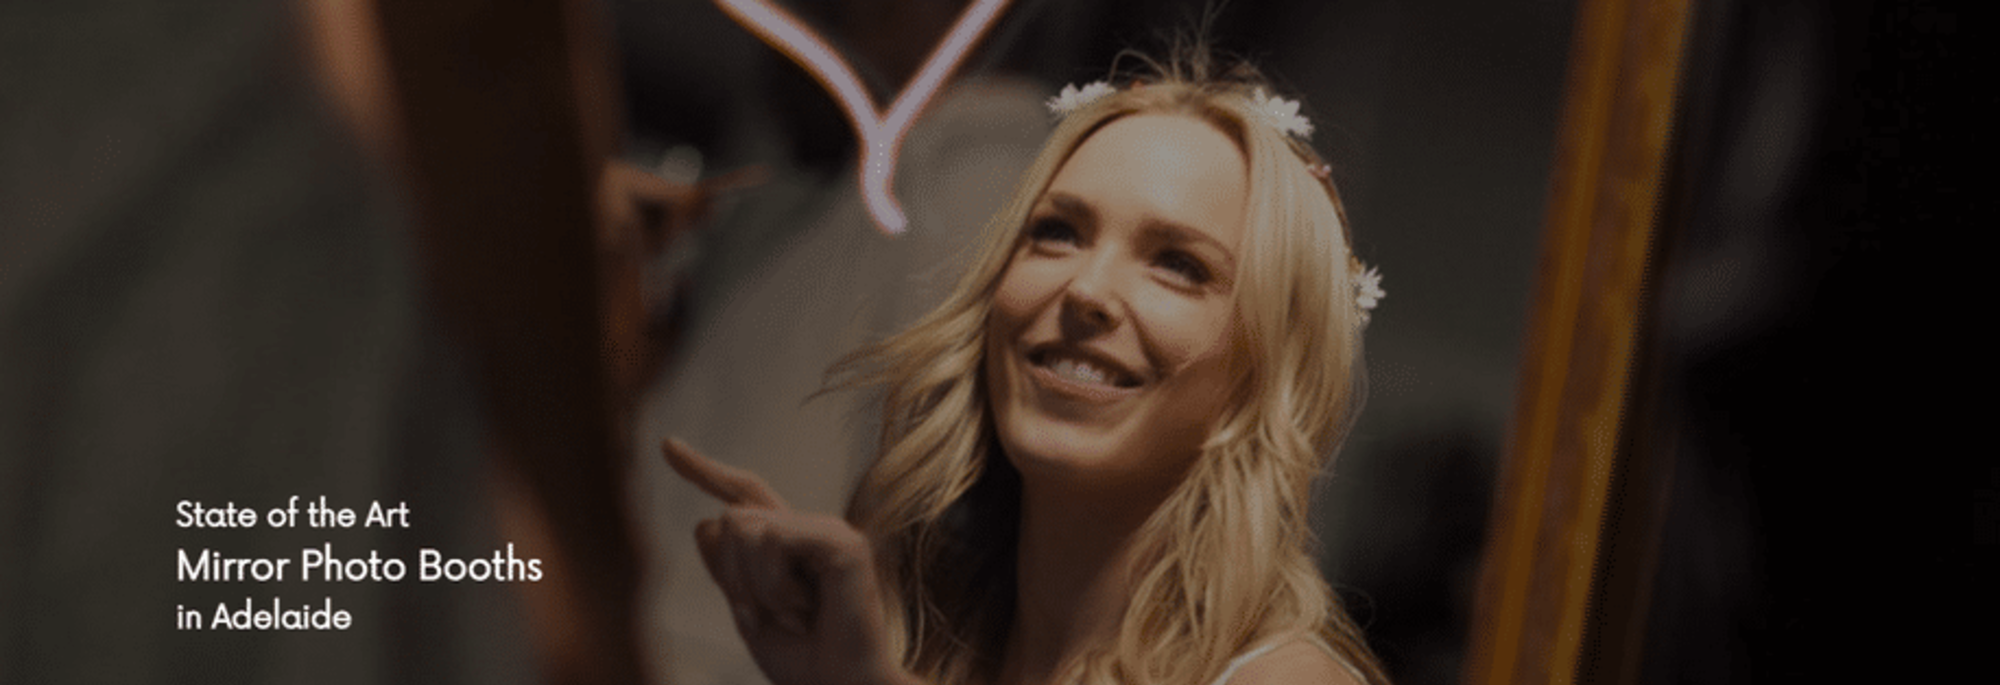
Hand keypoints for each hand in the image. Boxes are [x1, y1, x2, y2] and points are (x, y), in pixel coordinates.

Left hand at [662, 439, 914, 684]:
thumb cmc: (805, 663)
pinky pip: (773, 540)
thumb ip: (727, 571)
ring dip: (752, 586)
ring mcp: (827, 532)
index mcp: (787, 545)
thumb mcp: (749, 615)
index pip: (740, 494)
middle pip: (731, 518)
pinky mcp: (842, 543)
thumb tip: (705, 522)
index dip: (702, 470)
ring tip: (791, 617)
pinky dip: (773, 585)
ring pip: (744, 526)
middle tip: (765, 619)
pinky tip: (802, 610)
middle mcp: (808, 529)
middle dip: (730, 576)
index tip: (667, 445)